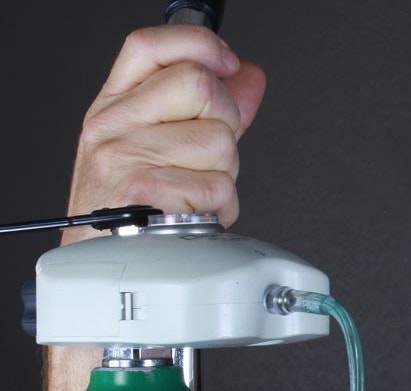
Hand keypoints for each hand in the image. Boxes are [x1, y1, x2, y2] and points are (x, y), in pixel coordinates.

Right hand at [63, 24, 265, 243]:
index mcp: (116, 105)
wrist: (99, 261)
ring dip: (224, 173)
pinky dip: (222, 207)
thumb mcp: (156, 142)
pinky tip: (197, 213)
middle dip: (225, 122)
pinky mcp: (147, 193)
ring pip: (220, 141)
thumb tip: (247, 76)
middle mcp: (115, 125)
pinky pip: (219, 187)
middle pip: (201, 86)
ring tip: (196, 190)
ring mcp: (128, 157)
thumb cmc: (128, 204)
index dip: (200, 46)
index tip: (228, 65)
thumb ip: (206, 108)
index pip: (151, 46)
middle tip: (207, 154)